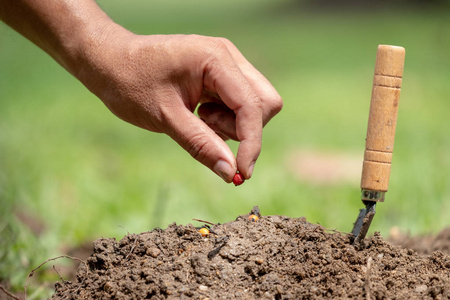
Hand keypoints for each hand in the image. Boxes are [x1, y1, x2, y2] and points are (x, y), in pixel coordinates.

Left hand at [76, 32, 281, 181]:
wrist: (109, 62)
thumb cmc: (130, 83)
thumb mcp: (165, 118)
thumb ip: (201, 145)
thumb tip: (232, 174)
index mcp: (215, 59)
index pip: (252, 106)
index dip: (251, 143)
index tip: (241, 174)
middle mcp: (228, 56)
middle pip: (265, 102)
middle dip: (245, 130)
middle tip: (209, 133)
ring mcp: (226, 64)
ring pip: (256, 105)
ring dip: (234, 125)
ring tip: (197, 119)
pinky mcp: (221, 74)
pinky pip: (240, 104)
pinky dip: (227, 119)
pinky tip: (199, 115)